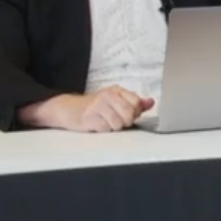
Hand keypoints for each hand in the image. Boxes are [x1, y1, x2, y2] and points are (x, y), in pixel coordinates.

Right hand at [20, 87, 152, 131]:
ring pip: (119, 124)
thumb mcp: (116, 101)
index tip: (126, 114)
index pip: (137, 103)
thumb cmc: (95, 107)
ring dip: (113, 127)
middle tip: (115, 119)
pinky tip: (97, 124)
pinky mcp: (90, 116)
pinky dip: (103, 129)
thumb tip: (151, 102)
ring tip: (105, 121)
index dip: (134, 113)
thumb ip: (135, 103)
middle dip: (124, 121)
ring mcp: (98, 105)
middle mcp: (108, 95)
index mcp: (117, 90)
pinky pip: (106, 128)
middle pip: (129, 114)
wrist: (68, 109)